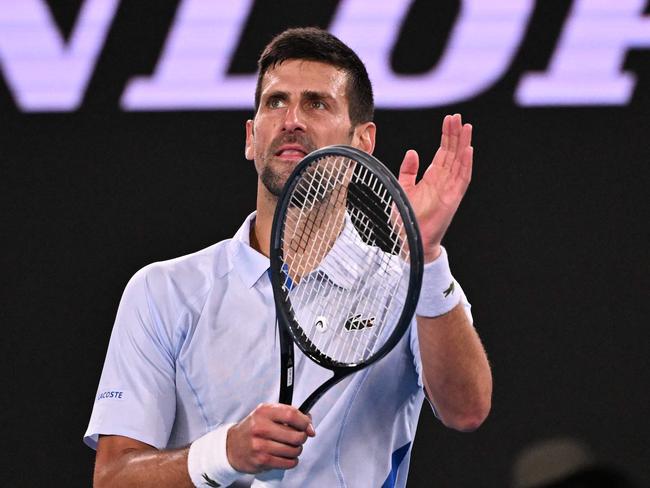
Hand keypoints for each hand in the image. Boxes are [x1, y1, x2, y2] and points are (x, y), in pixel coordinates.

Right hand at [226, 403, 315, 472]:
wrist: (231, 446)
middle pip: (295, 435)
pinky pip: (288, 462)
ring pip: (294, 450)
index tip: (308, 426)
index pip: (291, 414)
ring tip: (290, 447)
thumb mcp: (267, 413)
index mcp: (264, 412)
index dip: (305, 421)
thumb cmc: (252, 428)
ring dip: (297, 450)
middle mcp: (261, 427)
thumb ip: (288, 414)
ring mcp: (260, 445)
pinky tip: (286, 456)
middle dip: (302, 437)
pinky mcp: (262, 461)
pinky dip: (292, 460)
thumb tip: (309, 425)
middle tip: (298, 437)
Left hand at [398, 113, 472, 261]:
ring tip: (466, 127)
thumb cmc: (406, 217)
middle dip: (455, 134)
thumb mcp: (403, 188)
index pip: (443, 152)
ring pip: (459, 162)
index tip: (448, 120)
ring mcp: (450, 189)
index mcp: (432, 178)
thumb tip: (413, 152)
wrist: (409, 239)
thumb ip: (408, 171)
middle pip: (453, 153)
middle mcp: (443, 181)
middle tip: (457, 117)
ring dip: (463, 144)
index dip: (446, 136)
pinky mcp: (453, 198)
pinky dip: (466, 164)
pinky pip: (462, 178)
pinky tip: (468, 150)